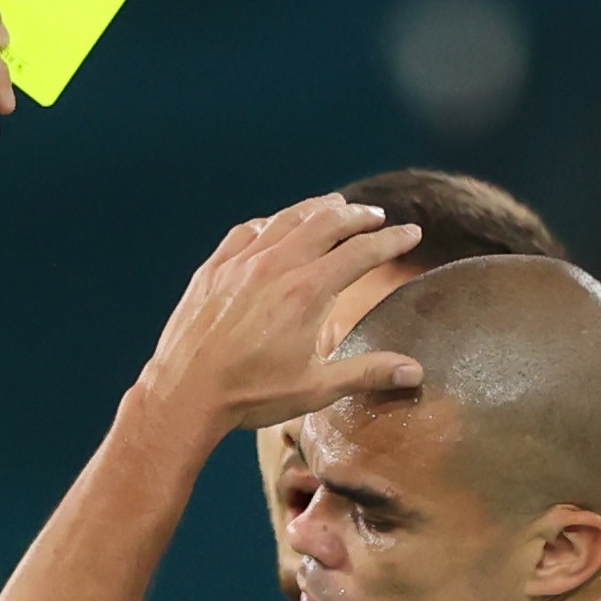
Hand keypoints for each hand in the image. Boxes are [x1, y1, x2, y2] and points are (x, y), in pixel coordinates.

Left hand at [137, 199, 423, 449]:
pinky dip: (271, 222)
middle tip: (376, 216)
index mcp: (309, 292)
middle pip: (327, 223)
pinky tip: (277, 224)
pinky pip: (248, 231)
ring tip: (335, 206)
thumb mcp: (316, 388)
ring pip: (288, 218)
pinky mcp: (215, 267)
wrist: (186, 391)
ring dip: (317, 209)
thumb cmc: (252, 395)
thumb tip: (415, 372)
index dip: (392, 241)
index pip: (362, 253)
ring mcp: (243, 262)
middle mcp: (278, 266)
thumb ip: (367, 373)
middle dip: (358, 216)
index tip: (412, 233)